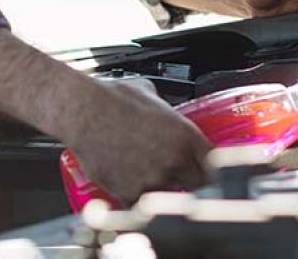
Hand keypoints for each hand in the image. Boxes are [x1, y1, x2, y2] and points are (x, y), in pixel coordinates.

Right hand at [67, 78, 210, 204]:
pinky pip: (140, 203)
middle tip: (179, 176)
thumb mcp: (150, 93)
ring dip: (161, 188)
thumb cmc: (112, 98)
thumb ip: (164, 109)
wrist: (83, 111)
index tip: (208, 170)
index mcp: (185, 136)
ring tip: (143, 170)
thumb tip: (164, 111)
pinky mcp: (129, 192)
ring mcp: (152, 179)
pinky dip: (135, 196)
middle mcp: (174, 160)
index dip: (213, 168)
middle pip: (198, 185)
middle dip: (191, 182)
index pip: (214, 162)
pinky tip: (127, 179)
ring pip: (168, 195)